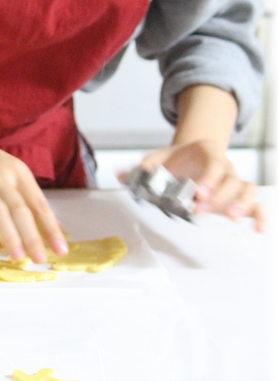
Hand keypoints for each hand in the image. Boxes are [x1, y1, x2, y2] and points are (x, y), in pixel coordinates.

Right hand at [0, 125, 68, 262]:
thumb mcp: (8, 171)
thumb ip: (27, 198)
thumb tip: (52, 225)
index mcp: (17, 171)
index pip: (39, 203)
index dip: (51, 227)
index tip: (61, 249)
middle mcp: (0, 176)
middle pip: (21, 209)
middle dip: (33, 236)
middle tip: (42, 259)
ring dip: (11, 236)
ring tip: (20, 258)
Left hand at [123, 140, 263, 232]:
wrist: (192, 156)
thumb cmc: (176, 161)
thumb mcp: (159, 159)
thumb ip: (143, 168)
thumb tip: (121, 175)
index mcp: (208, 151)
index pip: (214, 162)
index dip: (209, 177)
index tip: (199, 193)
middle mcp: (226, 166)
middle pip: (232, 178)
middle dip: (218, 196)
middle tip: (201, 209)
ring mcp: (235, 182)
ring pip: (248, 189)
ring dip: (242, 203)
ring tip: (230, 217)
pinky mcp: (239, 198)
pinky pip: (256, 204)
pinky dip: (259, 216)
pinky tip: (258, 229)